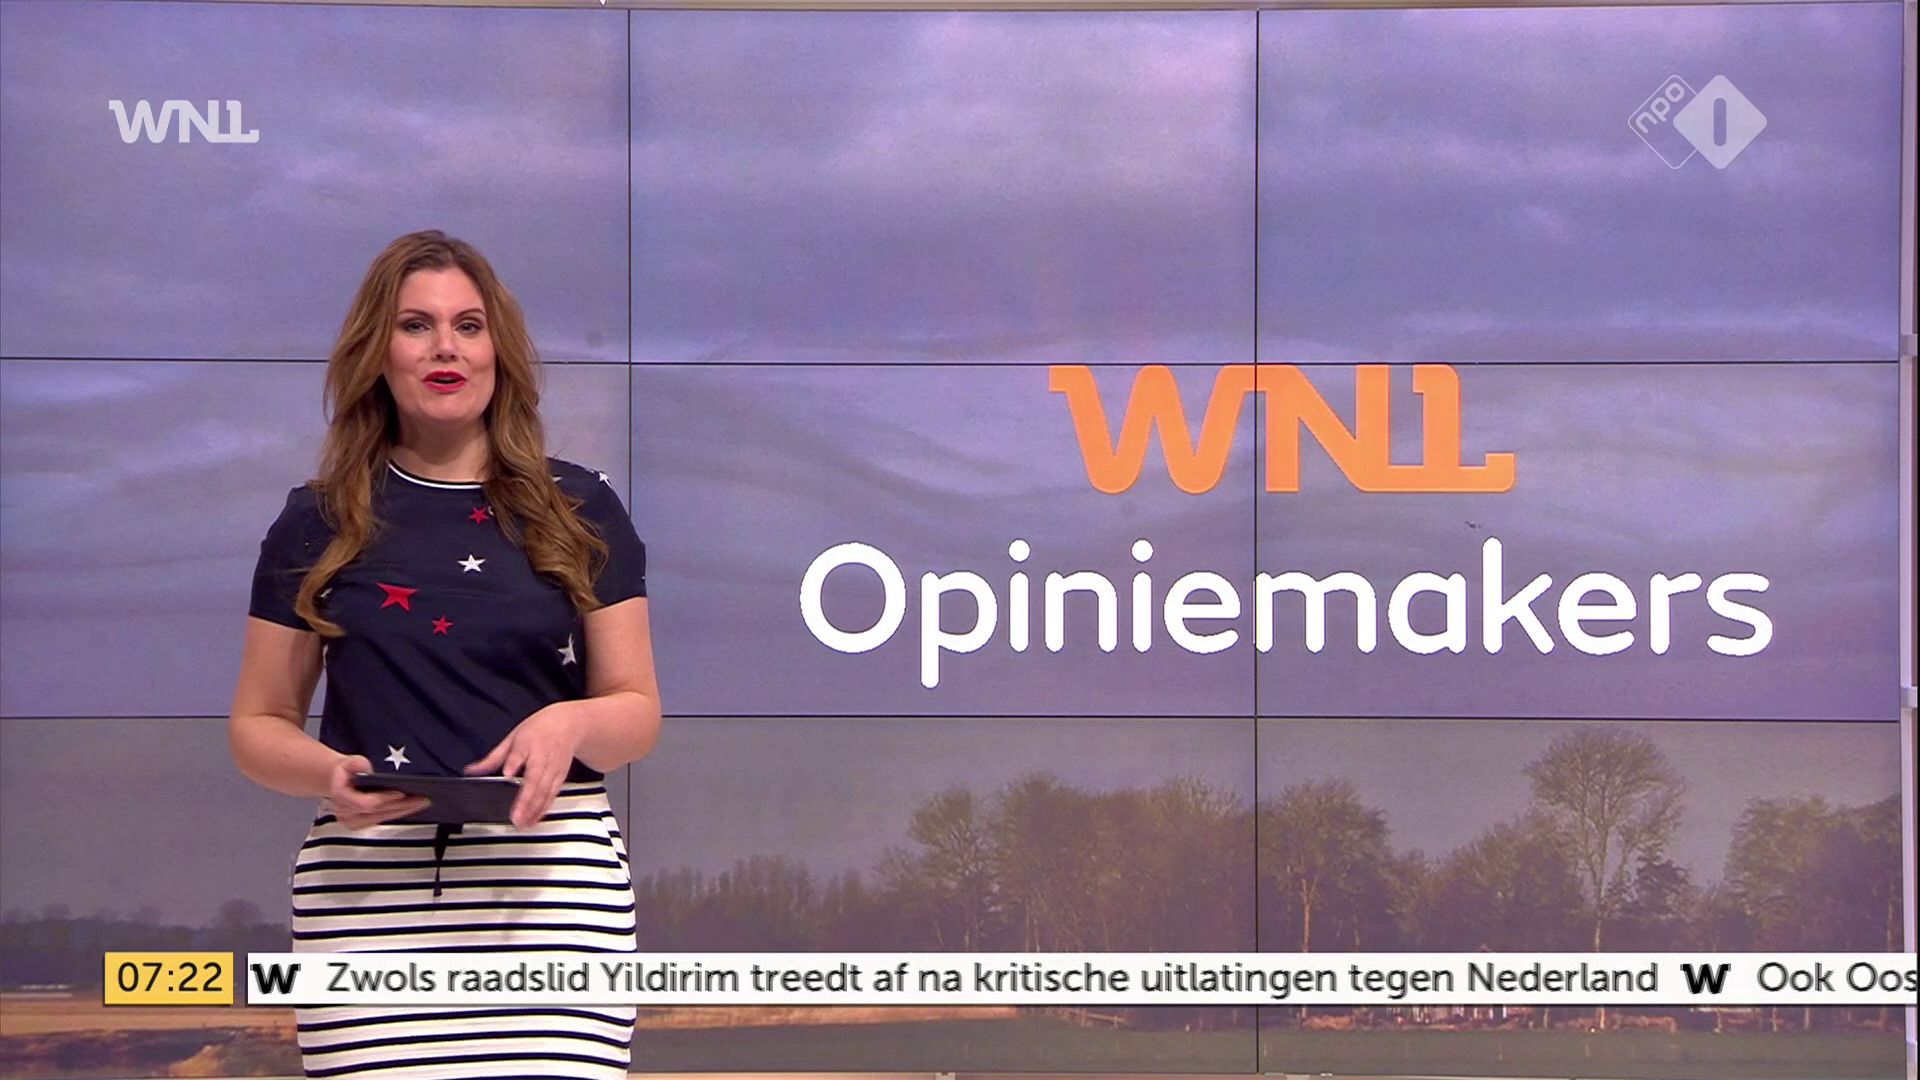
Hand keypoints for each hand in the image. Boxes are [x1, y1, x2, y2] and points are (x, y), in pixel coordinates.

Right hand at [324, 754, 428, 828]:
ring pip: (382, 818)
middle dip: (402, 805)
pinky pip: (382, 820)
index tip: (402, 793)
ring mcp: (352, 821)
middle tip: (422, 798)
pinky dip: (398, 813)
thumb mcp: (349, 761)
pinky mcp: (360, 824)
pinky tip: (411, 807)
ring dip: (403, 811)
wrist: (337, 780)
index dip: (385, 799)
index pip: (366, 803)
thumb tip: (367, 769)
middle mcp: (345, 812)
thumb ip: (356, 763)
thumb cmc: (344, 771)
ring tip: (421, 802)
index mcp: (340, 796)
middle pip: (378, 812)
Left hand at [464, 704, 582, 828]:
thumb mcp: (512, 738)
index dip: (513, 763)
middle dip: (525, 800)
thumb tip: (471, 771)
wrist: (569, 723)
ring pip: (545, 791)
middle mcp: (542, 757)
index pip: (519, 753)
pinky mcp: (561, 776)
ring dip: (535, 809)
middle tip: (515, 817)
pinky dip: (544, 808)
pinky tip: (536, 818)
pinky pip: (552, 794)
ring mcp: (553, 768)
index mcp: (527, 743)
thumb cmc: (539, 729)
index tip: (507, 772)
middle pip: (534, 780)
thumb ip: (492, 758)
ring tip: (523, 823)